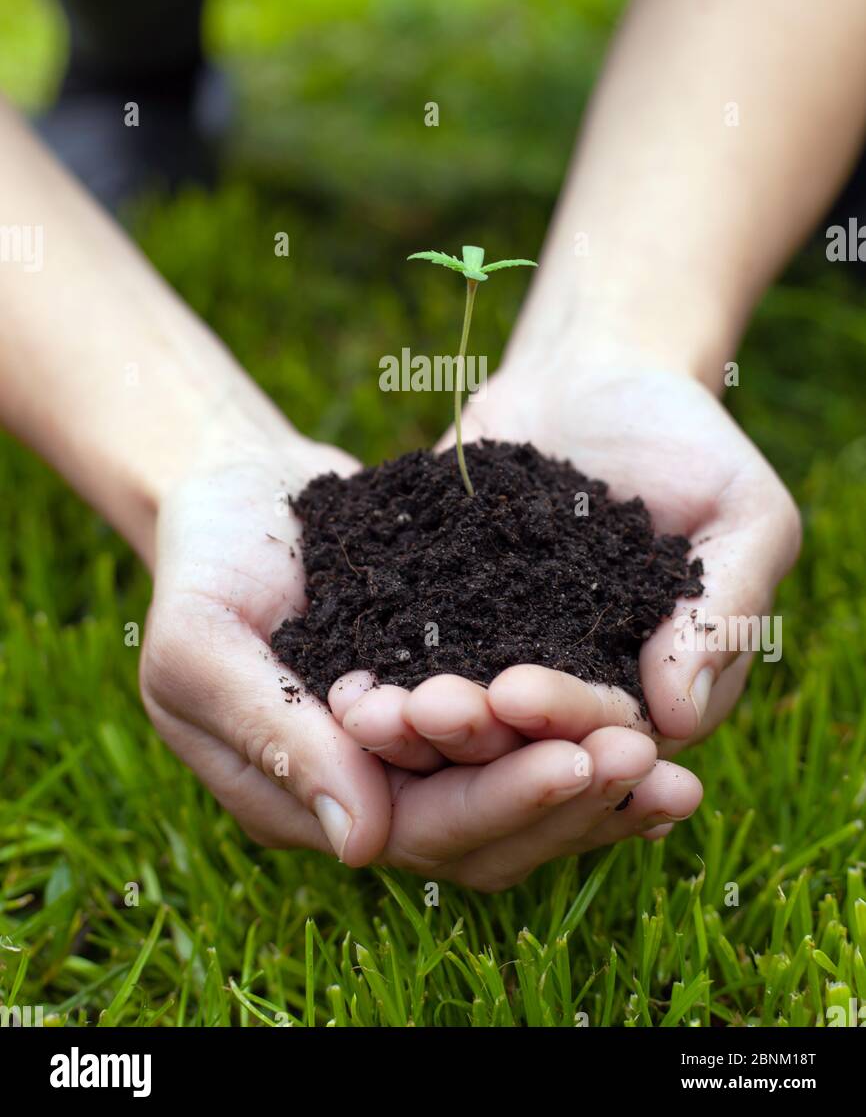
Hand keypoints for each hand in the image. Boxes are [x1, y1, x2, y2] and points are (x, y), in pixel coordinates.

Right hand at [140, 416, 700, 888]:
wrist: (235, 490)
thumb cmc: (201, 563)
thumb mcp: (201, 646)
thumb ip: (271, 736)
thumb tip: (363, 846)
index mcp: (306, 799)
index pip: (419, 831)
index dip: (501, 803)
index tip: (579, 764)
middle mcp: (371, 791)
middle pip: (486, 829)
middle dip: (568, 799)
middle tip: (651, 763)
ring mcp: (415, 749)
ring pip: (514, 789)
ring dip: (591, 779)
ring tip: (673, 756)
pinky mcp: (451, 690)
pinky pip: (523, 730)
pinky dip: (579, 729)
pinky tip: (645, 711)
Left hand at [333, 360, 798, 774]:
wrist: (594, 375)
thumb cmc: (689, 437)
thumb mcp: (743, 510)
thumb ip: (726, 608)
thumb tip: (680, 711)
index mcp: (653, 689)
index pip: (611, 730)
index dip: (564, 717)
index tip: (515, 693)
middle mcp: (575, 691)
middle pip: (523, 743)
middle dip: (473, 734)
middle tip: (420, 711)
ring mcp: (503, 663)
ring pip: (459, 721)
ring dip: (412, 727)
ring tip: (364, 708)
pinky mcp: (444, 627)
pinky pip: (408, 664)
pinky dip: (376, 676)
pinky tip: (336, 678)